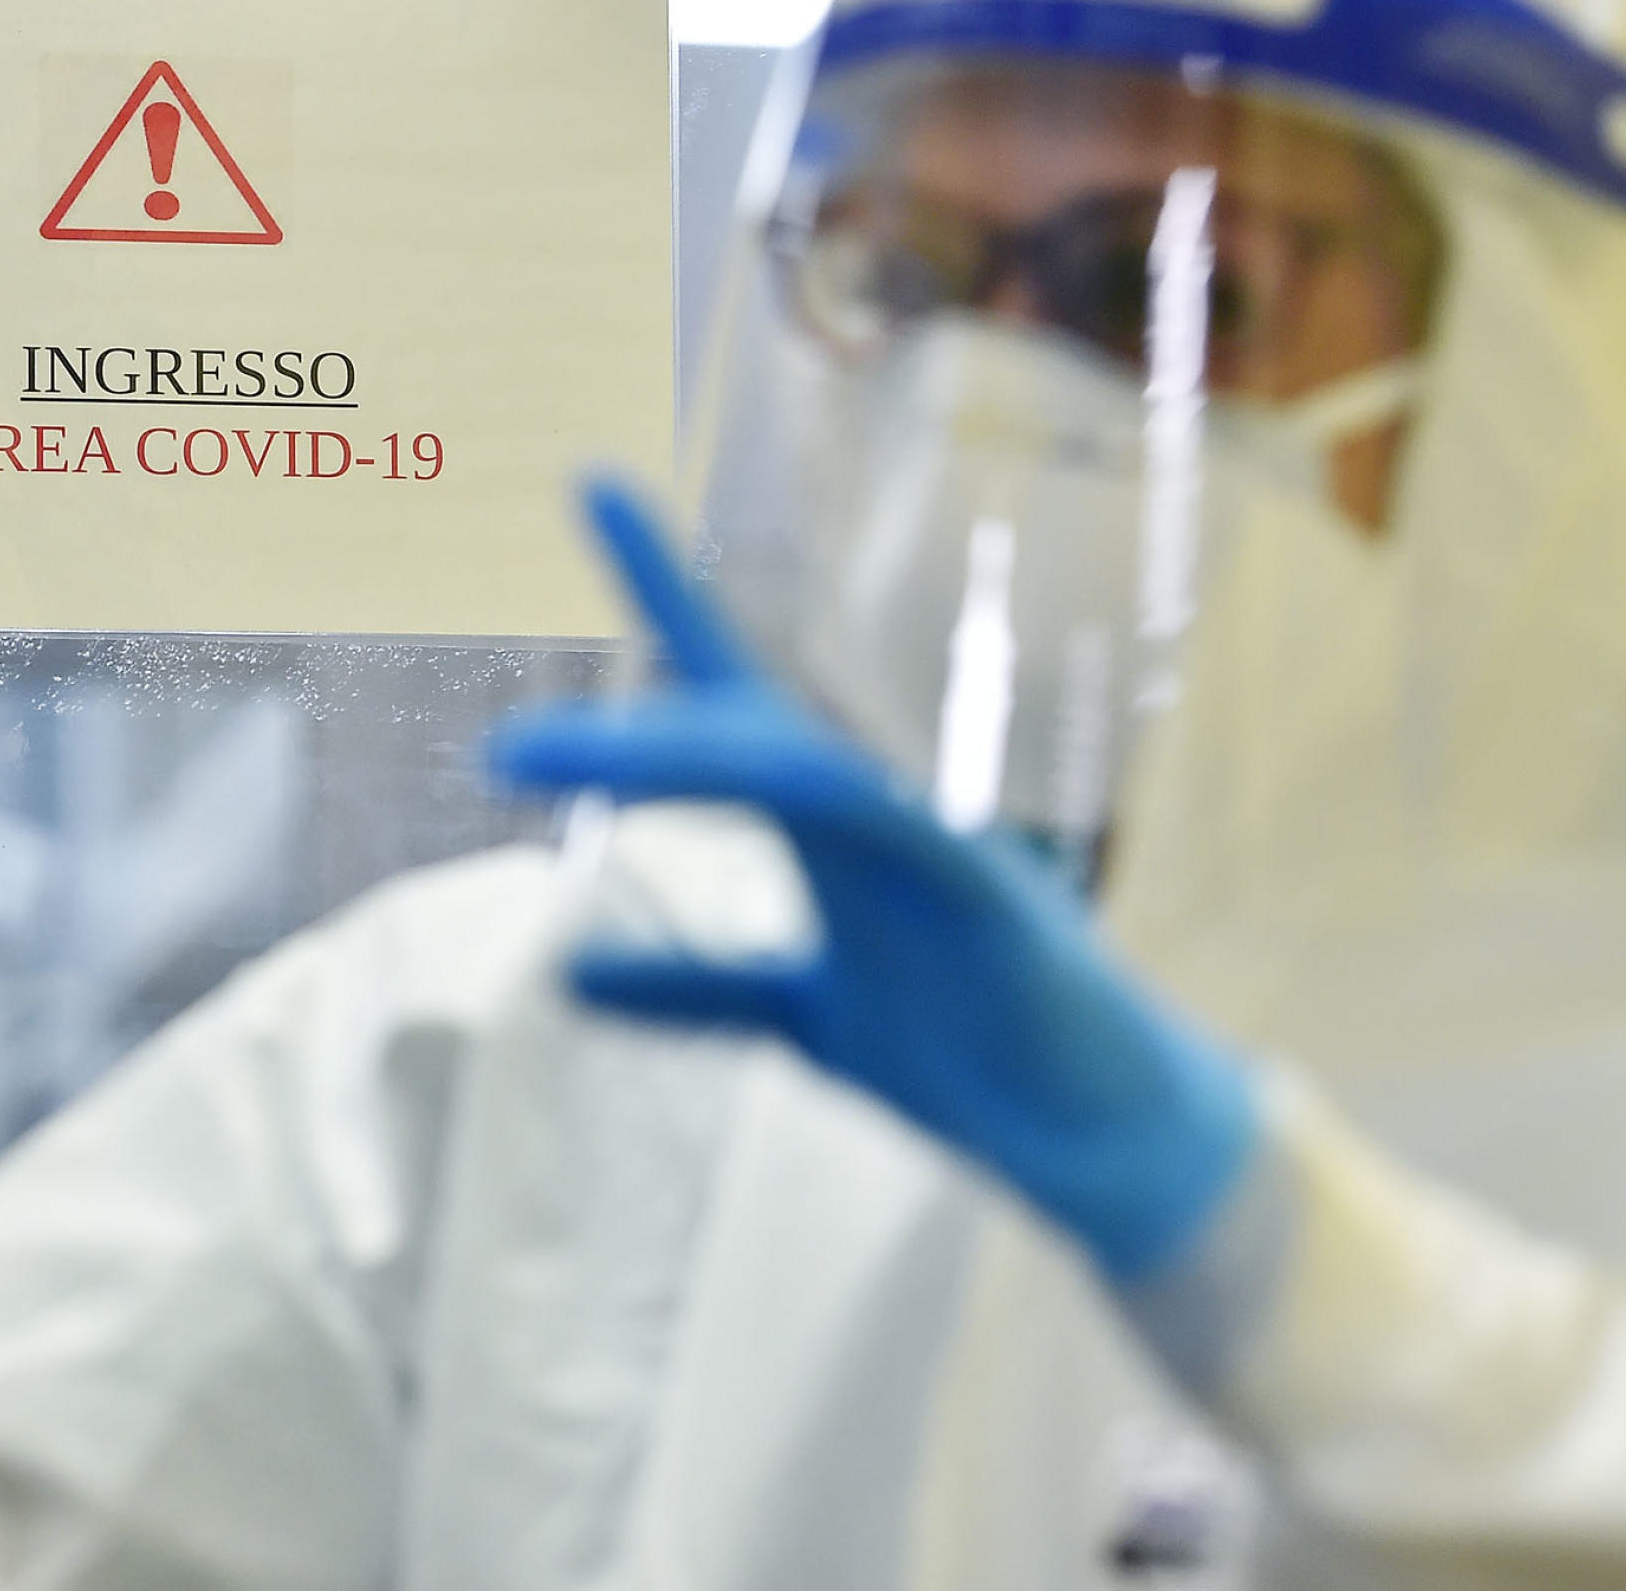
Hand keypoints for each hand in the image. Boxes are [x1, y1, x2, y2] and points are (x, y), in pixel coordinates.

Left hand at [489, 477, 1257, 1281]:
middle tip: (511, 688)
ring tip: (543, 757)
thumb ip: (696, 992)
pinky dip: (842, 812)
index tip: (597, 483)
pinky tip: (788, 786)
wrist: (1114, 1143)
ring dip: (675, 756)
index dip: (663, 595)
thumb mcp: (808, 1020)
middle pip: (749, 715)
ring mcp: (940, 852)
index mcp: (830, 835)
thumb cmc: (979, 1061)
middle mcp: (878, 818)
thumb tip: (571, 974)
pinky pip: (909, 843)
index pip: (730, 697)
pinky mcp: (998, 908)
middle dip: (653, 639)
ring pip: (801, 770)